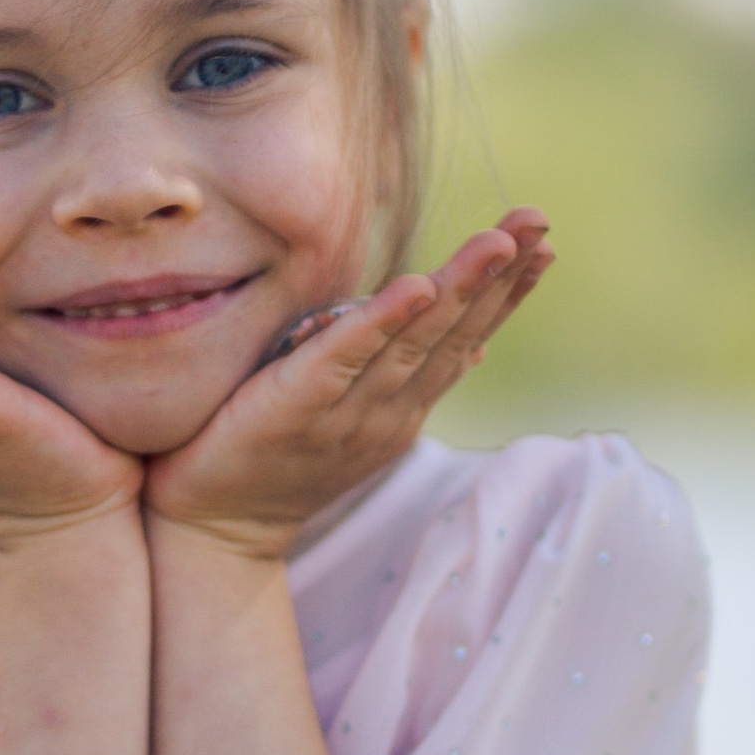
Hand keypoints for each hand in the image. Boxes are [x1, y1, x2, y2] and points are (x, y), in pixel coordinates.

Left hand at [143, 212, 551, 561]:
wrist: (213, 531)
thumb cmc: (275, 463)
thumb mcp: (354, 417)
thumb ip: (405, 380)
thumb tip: (475, 351)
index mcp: (402, 409)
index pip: (465, 341)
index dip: (506, 292)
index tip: (540, 241)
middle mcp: (387, 413)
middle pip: (453, 335)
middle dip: (499, 277)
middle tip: (536, 222)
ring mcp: (346, 415)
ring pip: (414, 343)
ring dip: (459, 289)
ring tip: (496, 242)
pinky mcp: (295, 410)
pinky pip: (343, 360)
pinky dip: (381, 322)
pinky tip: (416, 287)